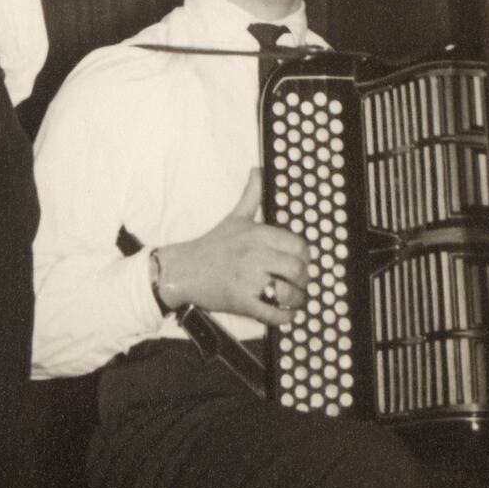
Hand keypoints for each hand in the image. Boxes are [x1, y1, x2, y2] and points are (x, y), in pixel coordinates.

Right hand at [155, 169, 309, 326]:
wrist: (184, 270)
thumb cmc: (213, 244)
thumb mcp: (235, 217)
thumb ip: (251, 194)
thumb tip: (258, 169)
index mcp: (257, 234)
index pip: (298, 245)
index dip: (304, 256)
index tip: (300, 261)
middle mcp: (255, 255)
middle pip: (298, 270)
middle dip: (303, 279)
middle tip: (298, 282)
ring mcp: (248, 279)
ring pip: (288, 293)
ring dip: (296, 299)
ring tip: (294, 299)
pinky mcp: (241, 301)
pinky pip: (273, 314)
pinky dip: (285, 317)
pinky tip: (285, 314)